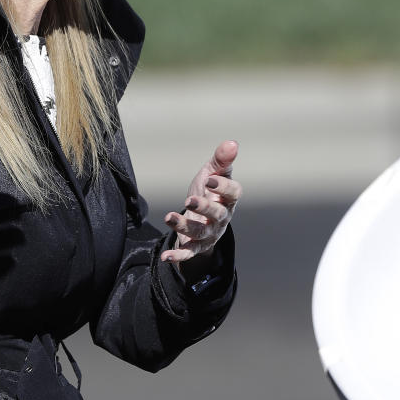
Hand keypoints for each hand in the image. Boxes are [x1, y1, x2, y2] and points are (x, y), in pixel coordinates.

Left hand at [160, 140, 240, 263]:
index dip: (224, 187)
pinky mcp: (196, 246)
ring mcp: (209, 233)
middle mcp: (221, 218)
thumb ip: (221, 160)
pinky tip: (166, 257)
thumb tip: (232, 143)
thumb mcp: (213, 173)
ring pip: (199, 232)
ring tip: (169, 217)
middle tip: (189, 200)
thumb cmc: (209, 191)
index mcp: (228, 199)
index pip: (233, 194)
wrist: (200, 216)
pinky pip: (189, 252)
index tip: (210, 179)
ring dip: (184, 226)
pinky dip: (178, 256)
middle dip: (204, 208)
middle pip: (217, 215)